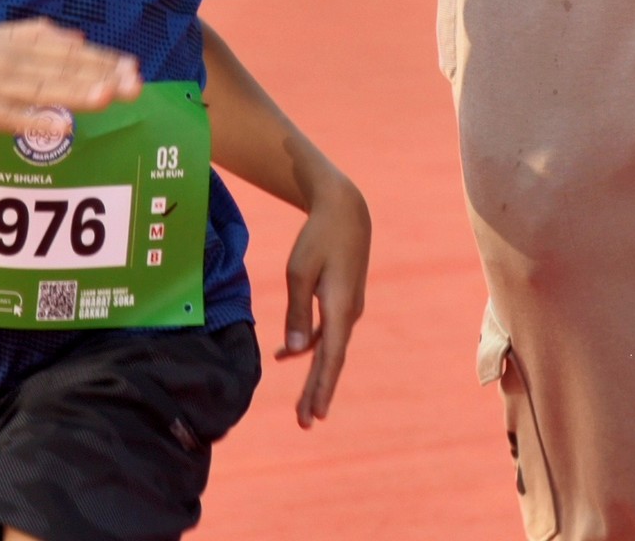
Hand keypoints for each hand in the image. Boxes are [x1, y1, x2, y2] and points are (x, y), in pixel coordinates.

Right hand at [0, 16, 141, 134]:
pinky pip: (8, 118)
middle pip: (63, 71)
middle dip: (101, 78)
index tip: (134, 68)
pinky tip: (59, 128)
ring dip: (75, 93)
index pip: (71, 54)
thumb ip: (43, 34)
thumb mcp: (4, 34)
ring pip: (41, 91)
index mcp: (22, 45)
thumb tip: (82, 40)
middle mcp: (13, 63)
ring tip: (108, 96)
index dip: (103, 61)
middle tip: (135, 85)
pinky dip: (32, 122)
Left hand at [277, 166, 370, 425]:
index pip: (330, 357)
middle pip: (331, 361)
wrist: (346, 210)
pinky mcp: (342, 301)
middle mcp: (349, 314)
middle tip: (306, 423)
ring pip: (329, 350)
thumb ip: (297, 313)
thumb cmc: (319, 237)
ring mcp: (348, 308)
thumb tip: (294, 351)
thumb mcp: (300, 272)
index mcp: (341, 309)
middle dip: (317, 393)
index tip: (315, 414)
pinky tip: (285, 356)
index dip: (321, 388)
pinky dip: (309, 347)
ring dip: (314, 375)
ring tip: (301, 406)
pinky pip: (327, 333)